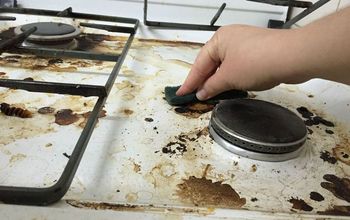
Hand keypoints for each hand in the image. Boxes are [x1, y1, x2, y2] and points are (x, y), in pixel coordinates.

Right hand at [176, 25, 307, 99]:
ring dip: (219, 81)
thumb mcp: (228, 77)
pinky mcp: (258, 53)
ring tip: (211, 96)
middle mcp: (231, 39)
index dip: (190, 81)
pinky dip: (233, 79)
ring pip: (226, 66)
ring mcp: (246, 45)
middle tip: (195, 97)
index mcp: (219, 40)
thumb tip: (201, 93)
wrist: (292, 57)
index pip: (199, 63)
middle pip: (212, 63)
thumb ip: (212, 86)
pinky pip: (238, 67)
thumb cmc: (256, 62)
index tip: (181, 93)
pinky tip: (231, 89)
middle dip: (205, 81)